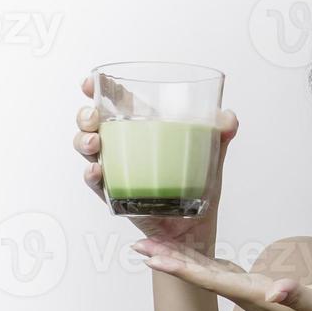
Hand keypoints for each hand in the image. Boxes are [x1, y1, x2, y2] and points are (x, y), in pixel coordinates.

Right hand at [73, 74, 238, 252]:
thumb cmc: (199, 187)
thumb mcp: (212, 156)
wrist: (195, 227)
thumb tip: (228, 117)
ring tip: (94, 142)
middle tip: (93, 117)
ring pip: (87, 150)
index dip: (98, 90)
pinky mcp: (114, 195)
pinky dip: (92, 174)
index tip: (88, 83)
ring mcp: (115, 170)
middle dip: (85, 116)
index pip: (115, 103)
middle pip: (92, 124)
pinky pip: (95, 183)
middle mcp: (123, 147)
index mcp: (143, 130)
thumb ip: (221, 134)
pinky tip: (97, 170)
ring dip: (83, 141)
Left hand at [131, 237, 311, 310]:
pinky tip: (191, 252)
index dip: (180, 269)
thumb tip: (275, 293)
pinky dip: (201, 260)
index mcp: (253, 295)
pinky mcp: (254, 289)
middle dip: (168, 261)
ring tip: (153, 245)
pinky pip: (219, 271)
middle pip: (198, 276)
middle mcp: (243, 295)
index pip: (209, 281)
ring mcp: (247, 293)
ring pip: (205, 273)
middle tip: (137, 244)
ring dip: (179, 260)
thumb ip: (297, 295)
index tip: (153, 259)